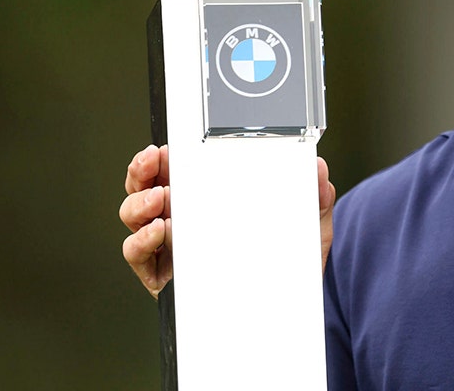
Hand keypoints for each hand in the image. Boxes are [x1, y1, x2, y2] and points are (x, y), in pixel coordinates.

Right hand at [120, 145, 338, 299]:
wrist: (289, 306)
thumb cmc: (289, 259)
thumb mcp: (307, 224)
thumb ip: (316, 197)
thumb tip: (318, 168)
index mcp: (208, 199)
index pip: (177, 171)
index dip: (163, 157)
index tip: (165, 147)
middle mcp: (183, 221)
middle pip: (145, 188)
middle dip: (141, 171)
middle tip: (153, 161)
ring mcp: (169, 248)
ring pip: (135, 217)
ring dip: (139, 203)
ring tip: (160, 197)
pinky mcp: (163, 277)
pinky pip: (138, 255)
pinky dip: (140, 240)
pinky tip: (160, 231)